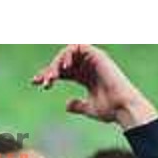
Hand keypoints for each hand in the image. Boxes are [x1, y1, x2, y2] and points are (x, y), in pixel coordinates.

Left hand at [32, 44, 157, 128]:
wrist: (123, 108)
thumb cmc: (110, 110)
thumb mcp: (89, 108)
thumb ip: (78, 105)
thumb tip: (67, 105)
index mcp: (86, 77)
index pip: (63, 72)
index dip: (48, 75)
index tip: (34, 82)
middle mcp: (89, 67)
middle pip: (62, 62)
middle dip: (49, 71)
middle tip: (42, 82)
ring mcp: (93, 60)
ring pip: (68, 53)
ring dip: (57, 63)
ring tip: (53, 77)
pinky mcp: (98, 55)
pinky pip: (78, 46)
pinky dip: (68, 54)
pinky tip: (64, 69)